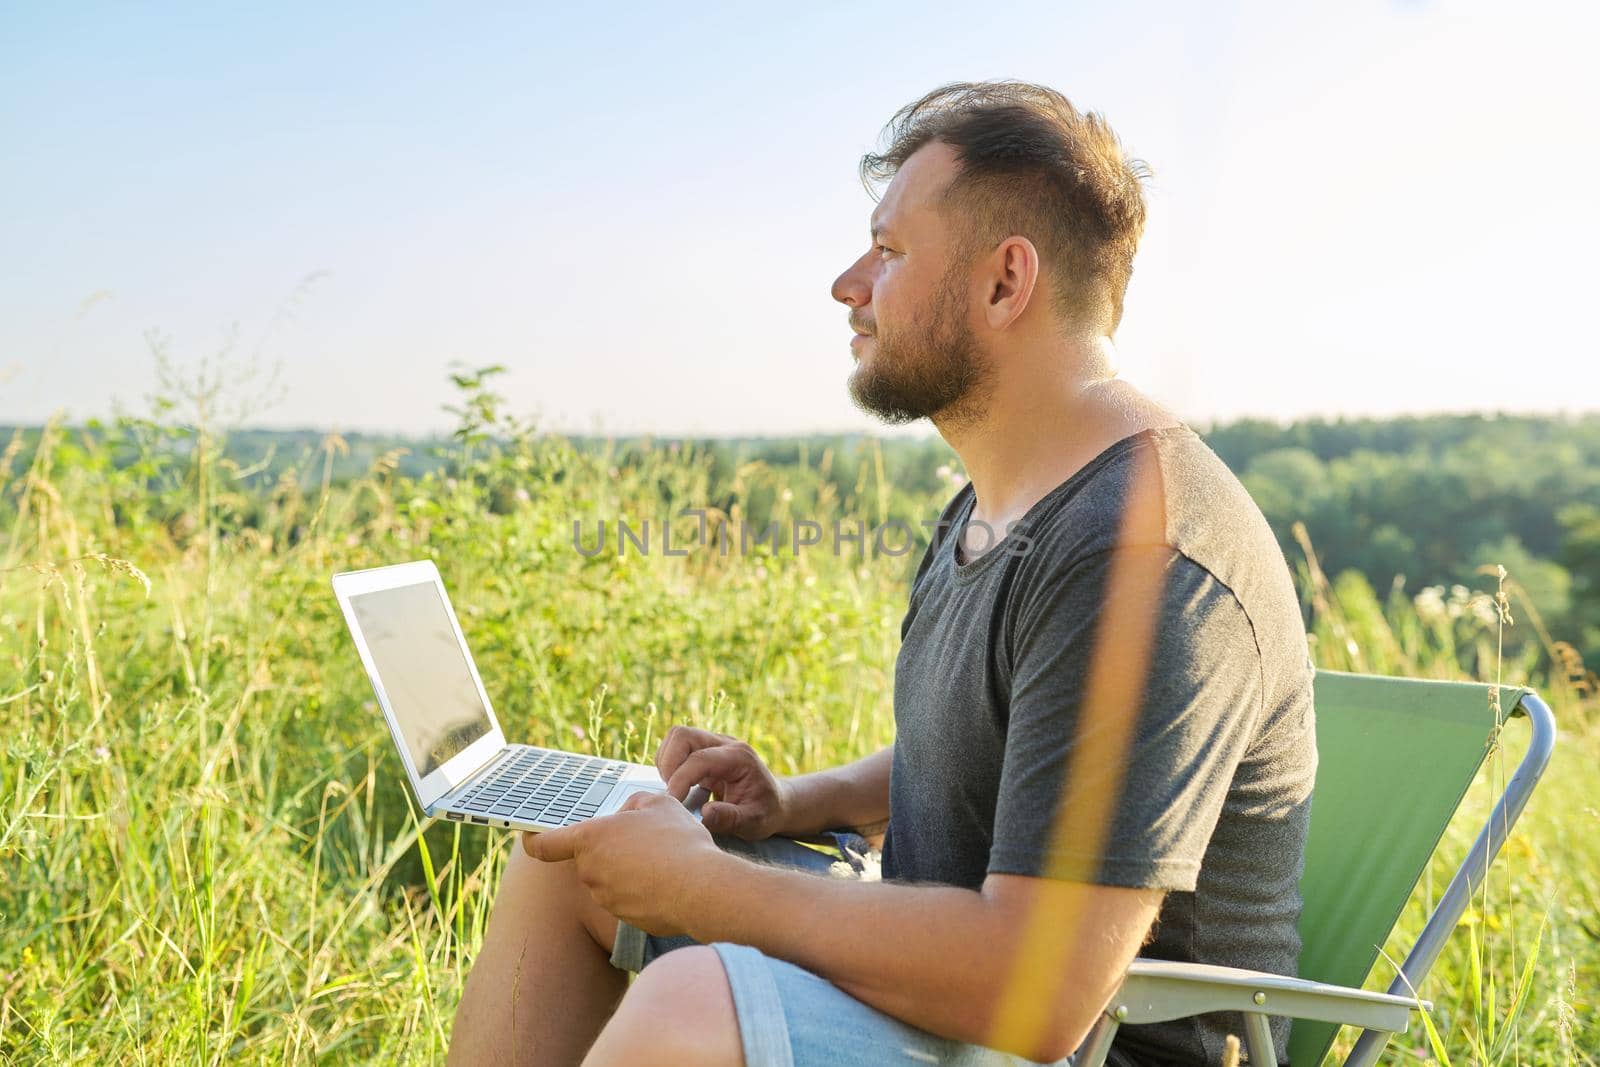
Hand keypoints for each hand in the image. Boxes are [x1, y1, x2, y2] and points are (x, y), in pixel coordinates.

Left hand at [521, 791, 726, 936]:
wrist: (700, 888)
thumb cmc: (677, 841)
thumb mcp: (658, 803)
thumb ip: (633, 804)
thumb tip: (627, 814)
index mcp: (590, 840)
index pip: (543, 845)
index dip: (532, 840)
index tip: (529, 836)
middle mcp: (590, 872)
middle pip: (590, 859)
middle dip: (610, 849)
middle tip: (642, 840)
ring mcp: (606, 898)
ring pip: (610, 879)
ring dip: (627, 870)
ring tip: (662, 860)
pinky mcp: (625, 918)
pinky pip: (628, 898)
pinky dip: (641, 890)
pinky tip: (667, 881)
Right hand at [655, 725, 791, 840]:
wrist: (774, 801)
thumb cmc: (765, 812)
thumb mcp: (754, 822)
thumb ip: (730, 819)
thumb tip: (703, 814)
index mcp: (739, 757)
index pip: (700, 759)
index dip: (680, 780)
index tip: (673, 804)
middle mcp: (725, 743)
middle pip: (682, 735)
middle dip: (669, 764)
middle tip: (673, 794)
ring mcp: (713, 743)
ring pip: (676, 738)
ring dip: (667, 764)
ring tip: (677, 791)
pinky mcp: (704, 749)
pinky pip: (676, 747)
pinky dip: (669, 765)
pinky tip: (680, 787)